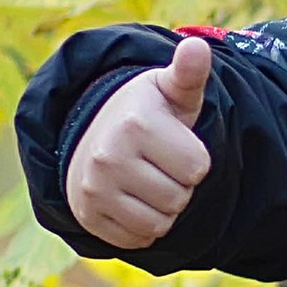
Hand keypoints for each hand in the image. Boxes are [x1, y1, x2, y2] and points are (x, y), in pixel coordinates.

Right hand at [63, 34, 214, 249]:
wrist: (93, 137)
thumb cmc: (147, 114)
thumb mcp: (170, 91)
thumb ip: (189, 74)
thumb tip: (197, 47)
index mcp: (135, 123)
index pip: (198, 169)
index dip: (194, 159)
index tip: (174, 143)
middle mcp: (108, 157)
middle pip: (180, 199)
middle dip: (179, 185)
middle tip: (158, 163)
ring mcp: (93, 189)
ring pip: (161, 223)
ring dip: (164, 208)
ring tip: (146, 180)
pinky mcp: (88, 216)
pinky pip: (139, 239)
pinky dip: (143, 226)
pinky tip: (132, 199)